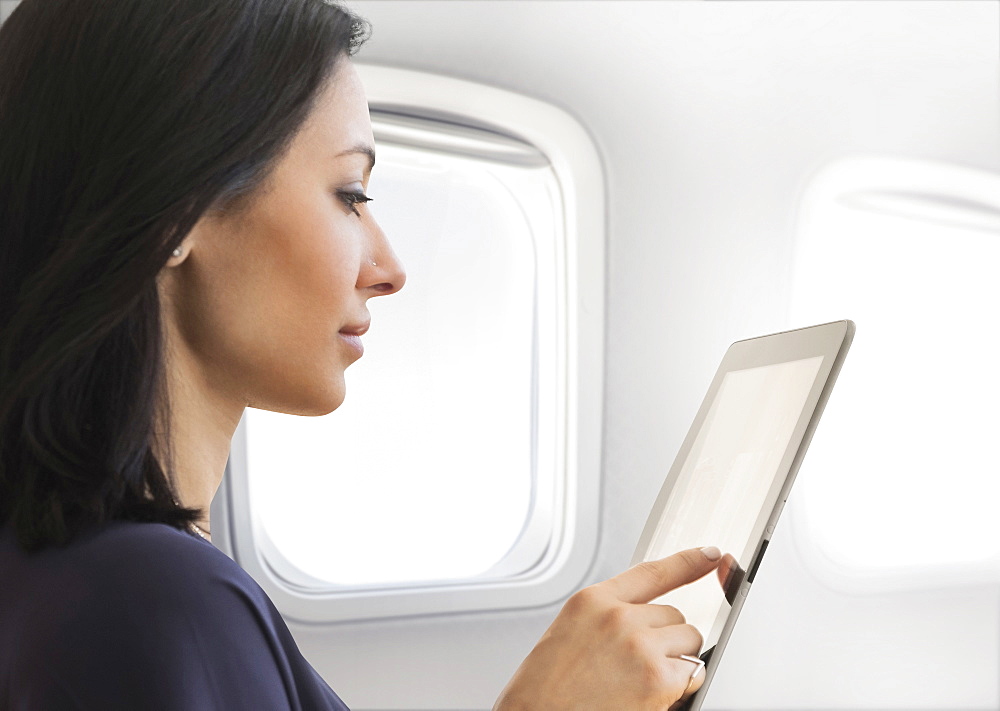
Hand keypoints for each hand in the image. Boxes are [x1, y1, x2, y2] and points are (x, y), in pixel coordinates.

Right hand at [493, 546, 722, 710]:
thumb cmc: (543, 691)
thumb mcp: (569, 635)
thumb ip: (606, 619)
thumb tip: (644, 621)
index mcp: (592, 601)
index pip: (652, 572)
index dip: (687, 562)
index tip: (709, 554)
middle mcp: (617, 616)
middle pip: (674, 614)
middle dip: (666, 639)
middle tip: (638, 666)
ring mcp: (639, 644)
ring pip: (689, 640)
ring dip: (677, 661)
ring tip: (641, 681)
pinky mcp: (657, 677)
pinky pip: (694, 672)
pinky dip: (682, 686)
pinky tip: (652, 696)